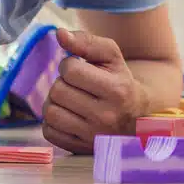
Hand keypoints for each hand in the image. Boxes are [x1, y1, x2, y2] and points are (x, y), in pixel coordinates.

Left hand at [41, 29, 146, 153]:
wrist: (135, 117)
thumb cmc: (120, 81)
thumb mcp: (111, 57)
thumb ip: (86, 42)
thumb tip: (59, 34)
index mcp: (117, 90)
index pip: (71, 70)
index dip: (70, 64)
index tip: (81, 68)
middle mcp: (106, 116)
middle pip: (58, 91)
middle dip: (62, 82)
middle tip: (77, 84)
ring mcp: (92, 136)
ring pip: (49, 112)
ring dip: (55, 101)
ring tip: (70, 99)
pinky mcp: (79, 149)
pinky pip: (48, 131)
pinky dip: (52, 121)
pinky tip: (68, 115)